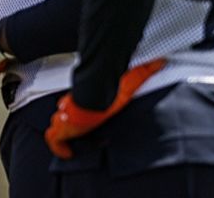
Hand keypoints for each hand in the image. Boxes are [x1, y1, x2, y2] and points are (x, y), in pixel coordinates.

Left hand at [44, 58, 165, 158]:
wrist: (94, 101)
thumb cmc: (108, 93)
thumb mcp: (129, 81)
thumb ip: (144, 71)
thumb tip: (160, 61)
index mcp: (82, 99)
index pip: (74, 104)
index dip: (78, 110)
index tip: (86, 117)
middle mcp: (70, 109)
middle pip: (63, 115)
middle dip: (68, 122)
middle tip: (79, 131)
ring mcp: (63, 119)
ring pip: (57, 127)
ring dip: (62, 133)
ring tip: (72, 141)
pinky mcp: (60, 130)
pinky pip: (54, 141)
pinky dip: (59, 148)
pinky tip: (67, 152)